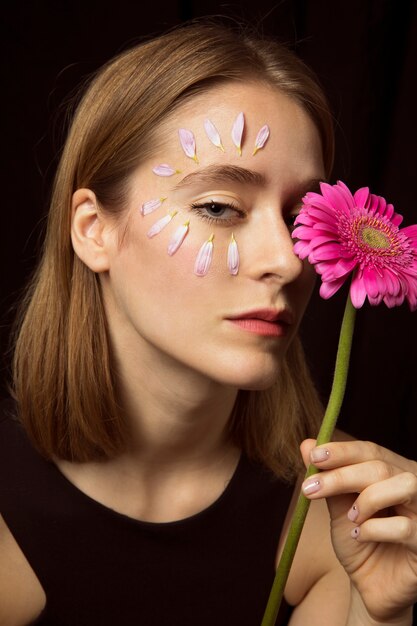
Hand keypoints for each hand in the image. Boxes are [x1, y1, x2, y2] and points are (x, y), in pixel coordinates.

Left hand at [300, 439, 416, 623]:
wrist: (372, 586)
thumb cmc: (360, 541)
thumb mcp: (339, 508)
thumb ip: (328, 478)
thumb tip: (306, 445)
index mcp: (394, 471)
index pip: (370, 450)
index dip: (341, 451)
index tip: (313, 456)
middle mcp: (414, 486)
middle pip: (380, 466)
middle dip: (341, 475)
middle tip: (310, 488)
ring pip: (403, 485)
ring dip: (368, 499)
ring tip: (351, 517)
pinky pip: (405, 527)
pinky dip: (375, 529)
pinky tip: (361, 536)